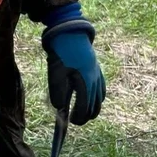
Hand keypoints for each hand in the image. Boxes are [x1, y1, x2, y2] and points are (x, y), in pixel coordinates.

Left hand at [41, 4, 104, 124]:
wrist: (71, 36)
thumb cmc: (62, 56)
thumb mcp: (55, 75)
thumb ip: (57, 94)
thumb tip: (59, 109)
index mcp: (85, 84)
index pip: (84, 109)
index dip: (78, 118)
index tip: (70, 121)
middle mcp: (95, 82)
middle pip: (94, 107)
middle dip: (85, 116)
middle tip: (75, 120)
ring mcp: (98, 76)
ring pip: (100, 99)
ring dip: (92, 108)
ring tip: (83, 112)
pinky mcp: (97, 70)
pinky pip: (102, 89)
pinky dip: (97, 97)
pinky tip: (92, 98)